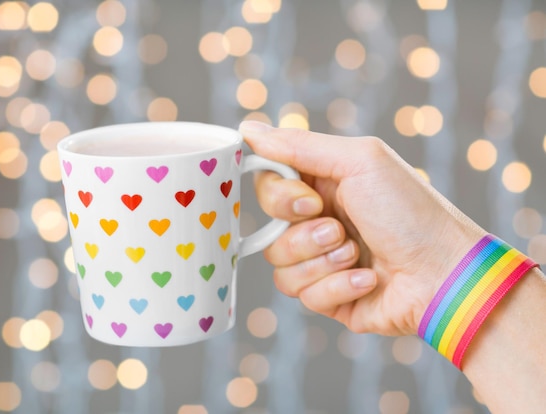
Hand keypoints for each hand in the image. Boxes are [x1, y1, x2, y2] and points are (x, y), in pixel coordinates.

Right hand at [241, 121, 486, 335]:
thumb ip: (298, 145)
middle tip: (339, 228)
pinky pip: (302, 296)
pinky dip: (338, 286)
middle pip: (268, 228)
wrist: (445, 274)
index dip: (278, 196)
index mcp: (322, 185)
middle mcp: (318, 222)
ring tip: (359, 255)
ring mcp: (322, 261)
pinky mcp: (328, 297)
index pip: (268, 185)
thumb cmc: (410, 211)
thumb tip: (246, 129)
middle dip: (304, 233)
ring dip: (323, 261)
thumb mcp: (358, 161)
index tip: (308, 200)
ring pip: (280, 265)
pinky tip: (369, 280)